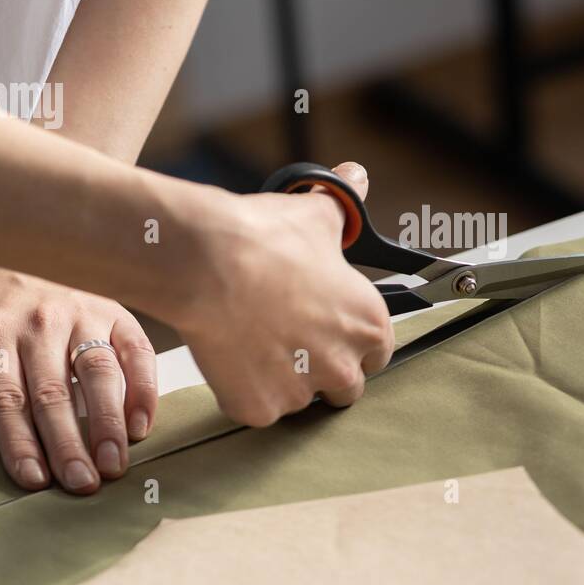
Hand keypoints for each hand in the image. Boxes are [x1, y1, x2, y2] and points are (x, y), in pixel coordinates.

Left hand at [0, 261, 157, 493]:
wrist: (18, 235)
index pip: (7, 398)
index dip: (20, 441)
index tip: (33, 479)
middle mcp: (38, 324)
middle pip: (55, 392)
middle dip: (69, 443)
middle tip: (82, 483)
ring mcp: (81, 314)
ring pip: (99, 373)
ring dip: (110, 421)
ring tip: (114, 462)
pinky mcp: (115, 310)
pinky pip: (136, 351)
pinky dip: (143, 388)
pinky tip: (142, 424)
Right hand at [169, 161, 393, 427]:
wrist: (207, 263)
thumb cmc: (264, 240)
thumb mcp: (317, 216)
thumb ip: (345, 206)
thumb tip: (357, 176)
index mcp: (369, 324)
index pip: (377, 353)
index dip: (351, 342)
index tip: (328, 329)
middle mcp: (344, 365)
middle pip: (345, 387)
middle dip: (322, 369)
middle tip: (290, 339)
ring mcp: (301, 392)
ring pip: (299, 398)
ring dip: (283, 379)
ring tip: (254, 339)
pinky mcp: (260, 408)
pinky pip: (257, 408)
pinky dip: (245, 389)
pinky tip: (231, 354)